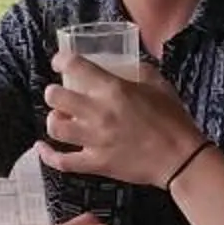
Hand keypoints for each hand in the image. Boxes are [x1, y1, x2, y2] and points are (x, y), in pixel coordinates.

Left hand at [38, 52, 210, 187]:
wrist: (180, 158)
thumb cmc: (173, 119)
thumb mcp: (158, 84)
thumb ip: (137, 70)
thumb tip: (123, 63)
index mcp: (113, 90)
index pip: (75, 67)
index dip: (61, 60)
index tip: (60, 62)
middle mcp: (98, 113)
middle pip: (56, 97)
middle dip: (54, 92)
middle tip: (61, 94)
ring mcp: (94, 140)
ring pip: (55, 127)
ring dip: (54, 119)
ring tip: (61, 118)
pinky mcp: (96, 163)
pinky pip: (62, 161)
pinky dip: (48, 155)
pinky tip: (42, 147)